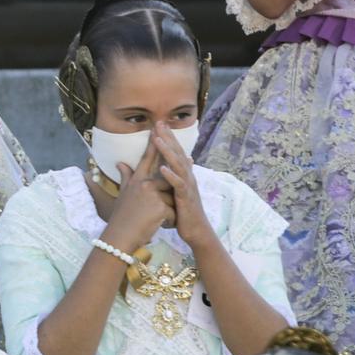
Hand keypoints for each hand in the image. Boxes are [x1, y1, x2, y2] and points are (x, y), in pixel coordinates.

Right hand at [102, 126, 175, 253]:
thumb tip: (121, 163)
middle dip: (170, 181)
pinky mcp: (160, 207)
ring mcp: (152, 195)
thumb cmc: (121, 217)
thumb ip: (125, 177)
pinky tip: (160, 227)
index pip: (147, 157)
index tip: (159, 128)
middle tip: (175, 168)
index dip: (154, 143)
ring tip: (156, 219)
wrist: (120, 236)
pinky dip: (169, 220)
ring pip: (171, 194)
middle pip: (164, 174)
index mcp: (136, 180)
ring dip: (168, 208)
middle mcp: (144, 184)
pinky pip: (172, 210)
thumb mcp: (123, 195)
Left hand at [153, 125, 216, 250]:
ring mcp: (188, 187)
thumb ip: (175, 177)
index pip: (175, 152)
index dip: (168, 138)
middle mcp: (188, 177)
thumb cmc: (185, 212)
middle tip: (159, 123)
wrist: (196, 231)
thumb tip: (176, 162)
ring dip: (168, 152)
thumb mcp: (177, 192)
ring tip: (158, 140)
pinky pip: (179, 186)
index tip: (158, 124)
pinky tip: (162, 169)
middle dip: (169, 138)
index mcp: (184, 175)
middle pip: (178, 154)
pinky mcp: (186, 199)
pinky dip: (171, 176)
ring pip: (178, 166)